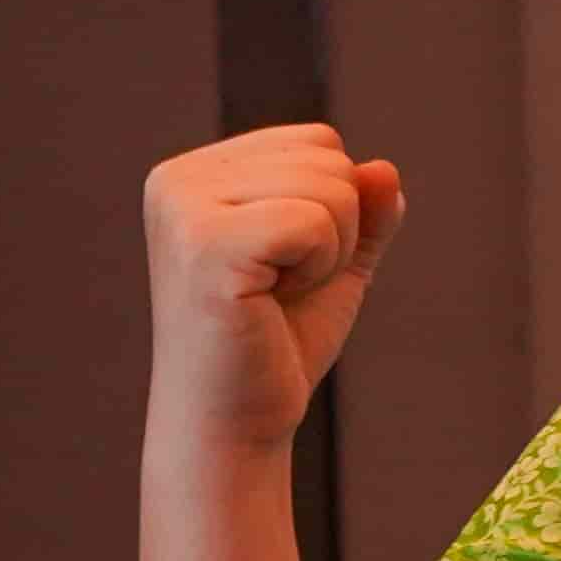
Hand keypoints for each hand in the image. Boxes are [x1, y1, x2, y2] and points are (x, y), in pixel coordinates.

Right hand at [143, 126, 408, 457]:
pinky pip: (316, 222)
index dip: (337, 207)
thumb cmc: (281, 340)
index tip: (287, 261)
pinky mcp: (204, 244)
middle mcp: (176, 179)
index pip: (319, 140)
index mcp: (197, 172)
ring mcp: (182, 208)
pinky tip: (270, 301)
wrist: (237, 419)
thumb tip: (384, 167)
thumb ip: (366, 209)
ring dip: (330, 251)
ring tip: (273, 293)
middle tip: (282, 286)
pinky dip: (318, 267)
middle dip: (339, 229)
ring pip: (332, 187)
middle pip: (329, 157)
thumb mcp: (337, 260)